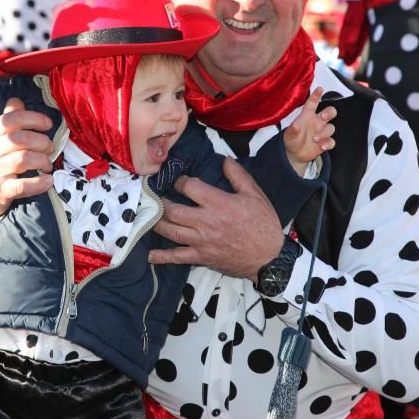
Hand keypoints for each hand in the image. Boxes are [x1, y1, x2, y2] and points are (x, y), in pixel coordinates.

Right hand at [0, 98, 54, 229]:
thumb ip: (5, 120)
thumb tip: (17, 101)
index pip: (11, 119)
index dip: (33, 118)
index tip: (47, 124)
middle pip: (20, 139)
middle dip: (42, 142)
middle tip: (49, 148)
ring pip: (23, 160)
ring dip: (42, 161)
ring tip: (48, 165)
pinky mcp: (1, 192)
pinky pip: (23, 186)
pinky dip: (39, 184)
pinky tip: (48, 181)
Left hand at [148, 158, 284, 279]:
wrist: (269, 257)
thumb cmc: (264, 225)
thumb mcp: (255, 195)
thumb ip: (238, 176)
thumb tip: (225, 160)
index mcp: (218, 204)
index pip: (190, 187)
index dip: (180, 181)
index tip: (179, 181)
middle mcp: (206, 222)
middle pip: (173, 210)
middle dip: (162, 202)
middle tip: (158, 197)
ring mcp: (201, 241)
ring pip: (171, 231)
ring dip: (157, 223)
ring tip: (150, 216)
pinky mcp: (201, 257)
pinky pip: (177, 257)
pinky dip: (161, 256)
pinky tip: (149, 255)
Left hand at [283, 86, 335, 173]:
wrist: (295, 154)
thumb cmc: (292, 139)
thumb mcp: (289, 135)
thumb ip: (293, 129)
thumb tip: (296, 125)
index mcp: (307, 115)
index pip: (312, 103)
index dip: (316, 95)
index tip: (320, 89)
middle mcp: (317, 121)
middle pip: (329, 112)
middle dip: (329, 112)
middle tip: (323, 117)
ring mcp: (322, 131)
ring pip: (331, 127)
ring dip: (324, 133)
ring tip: (315, 139)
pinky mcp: (325, 142)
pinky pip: (332, 141)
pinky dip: (328, 143)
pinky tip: (322, 147)